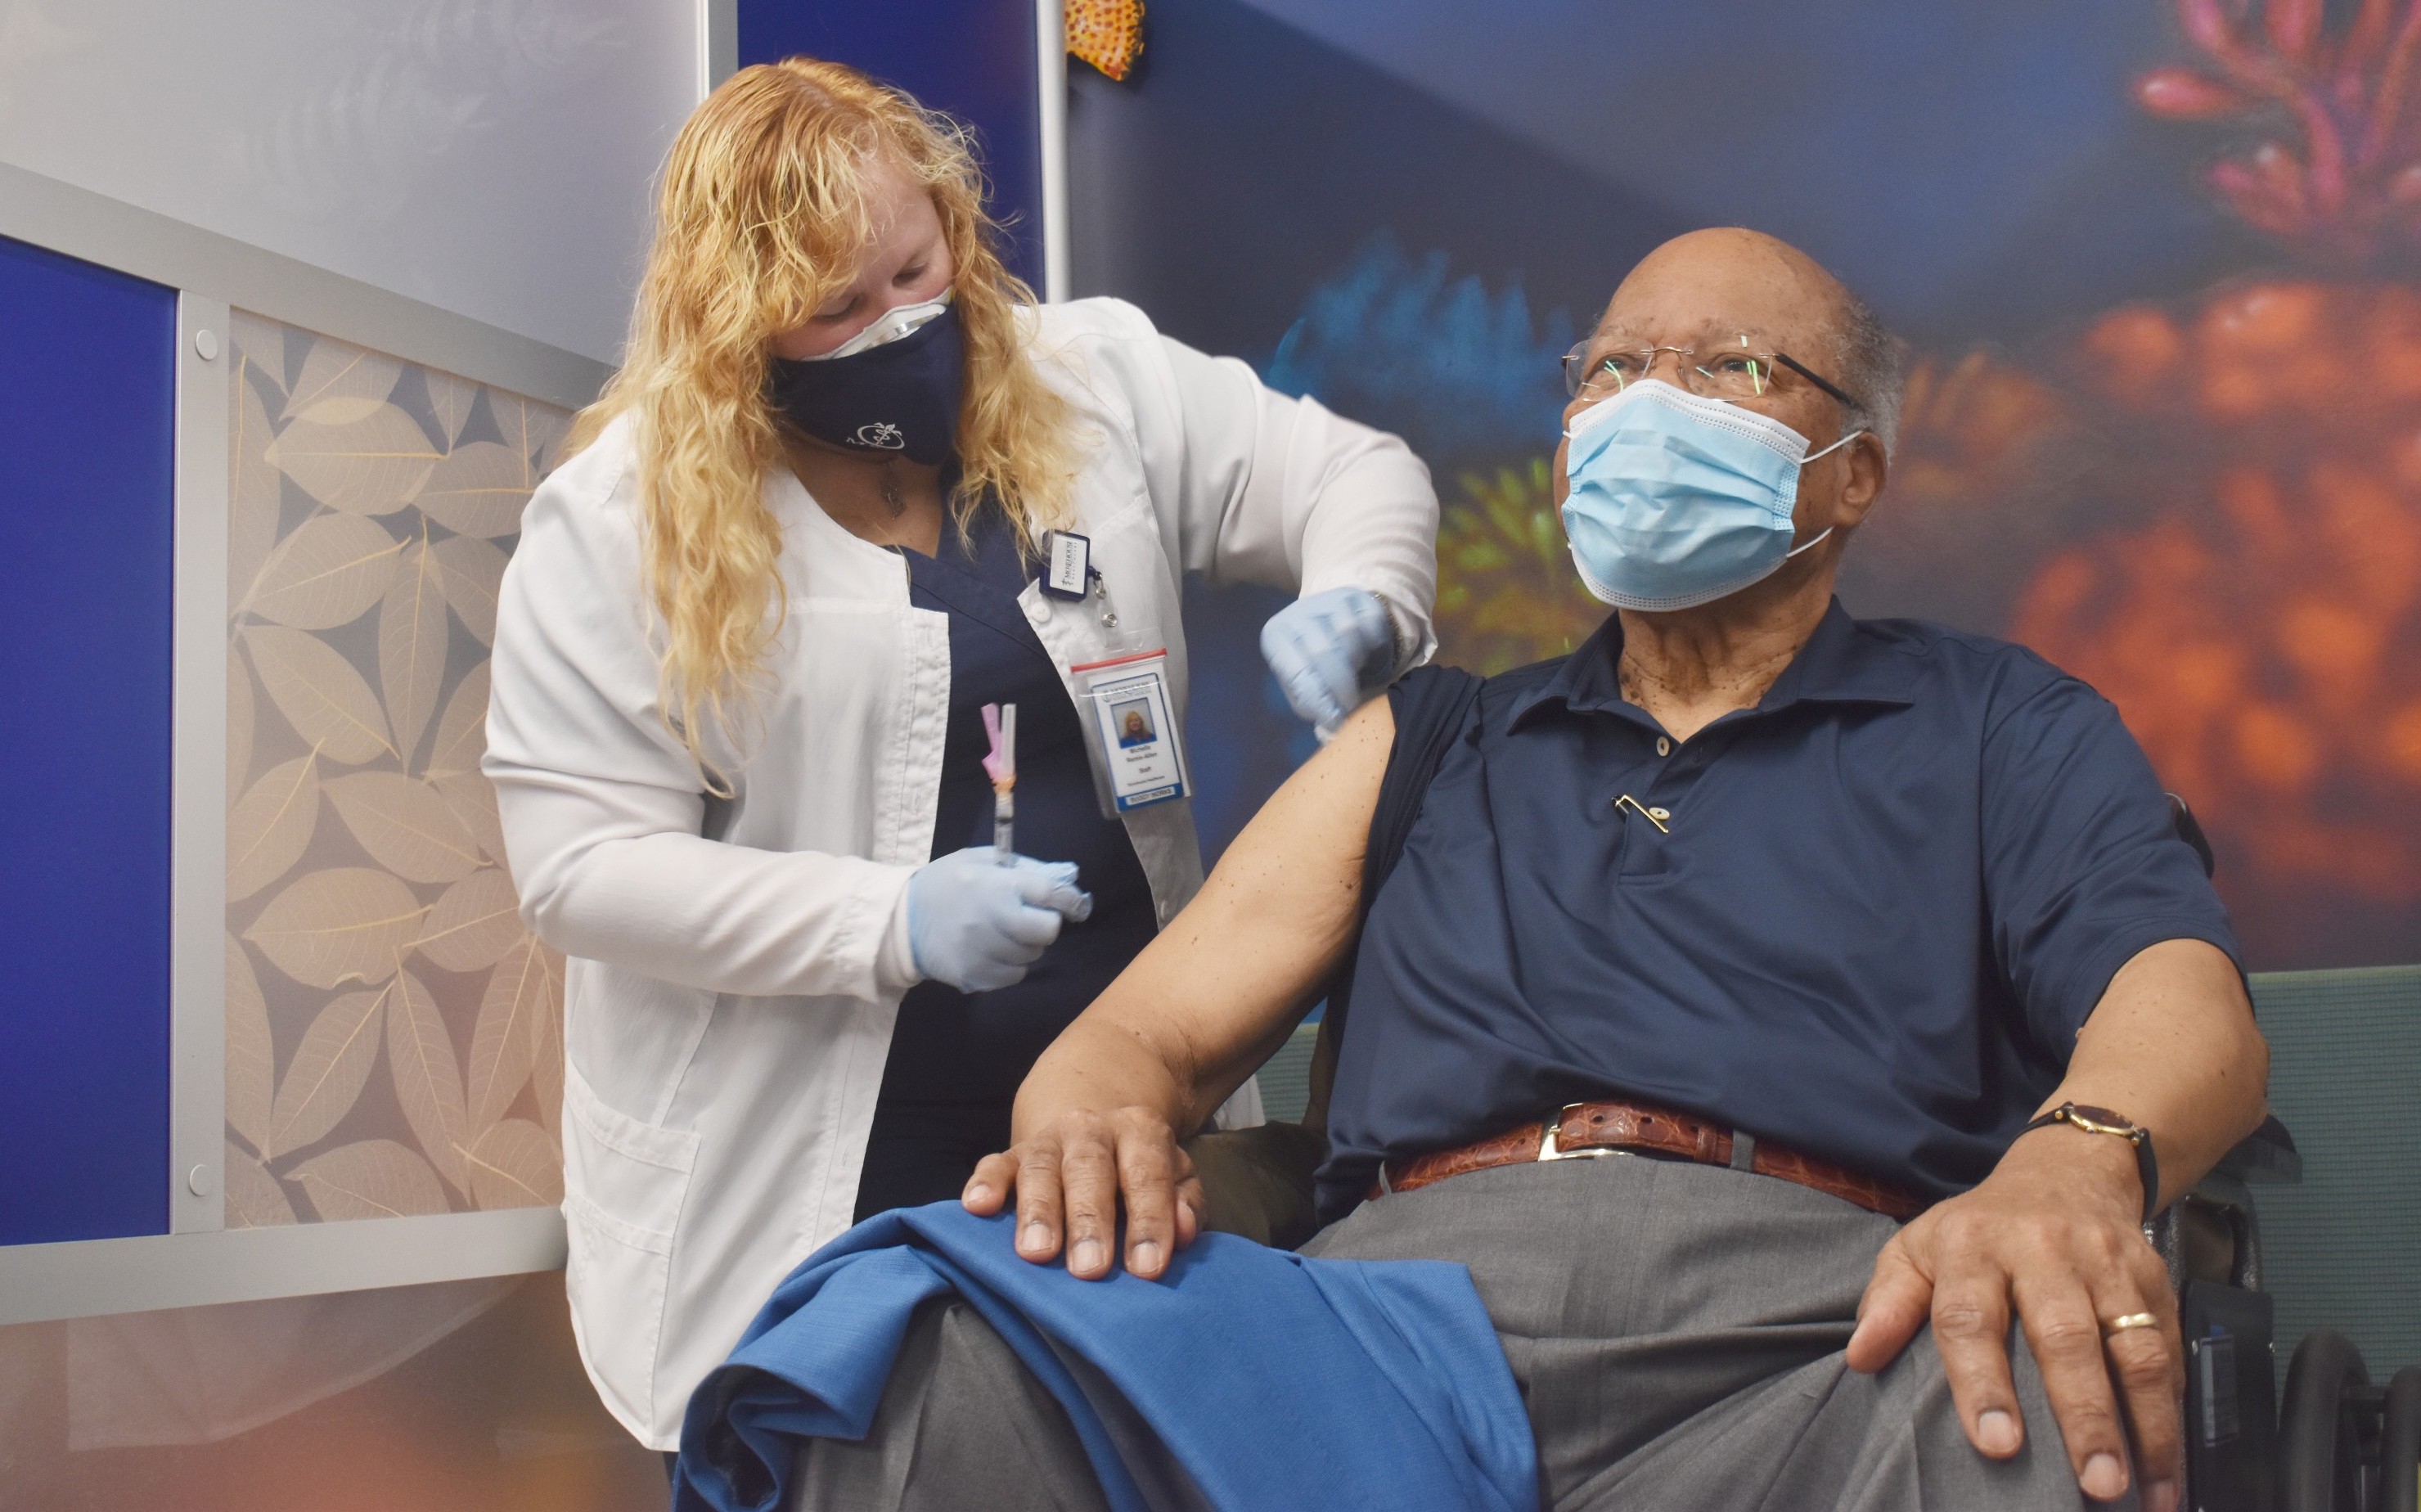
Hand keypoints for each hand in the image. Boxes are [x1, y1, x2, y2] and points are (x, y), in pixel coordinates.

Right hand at [906, 848, 1092, 991]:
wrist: (902, 920)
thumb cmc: (946, 883)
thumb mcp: (980, 859)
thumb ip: (1023, 867)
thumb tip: (1064, 879)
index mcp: (997, 885)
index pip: (1051, 894)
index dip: (1070, 900)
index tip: (1075, 904)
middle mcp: (992, 920)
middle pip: (1047, 931)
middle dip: (1044, 924)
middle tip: (1028, 919)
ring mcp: (983, 952)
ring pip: (1032, 956)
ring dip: (1026, 946)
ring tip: (1002, 933)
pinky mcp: (975, 976)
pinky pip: (1014, 976)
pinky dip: (1010, 966)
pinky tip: (992, 951)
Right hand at [962, 1106, 1203, 1280]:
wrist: (1094, 1118)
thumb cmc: (1137, 1167)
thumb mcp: (1174, 1173)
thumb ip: (1185, 1201)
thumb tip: (1186, 1232)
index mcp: (1138, 1131)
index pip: (1147, 1173)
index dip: (1150, 1220)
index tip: (1147, 1269)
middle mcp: (1090, 1129)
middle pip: (1089, 1169)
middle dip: (1089, 1220)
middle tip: (1090, 1268)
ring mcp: (1047, 1141)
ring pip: (1040, 1168)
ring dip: (1038, 1211)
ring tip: (1037, 1253)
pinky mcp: (1009, 1155)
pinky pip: (993, 1164)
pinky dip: (984, 1184)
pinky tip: (977, 1207)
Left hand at [1261, 586, 1396, 738]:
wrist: (1330, 622)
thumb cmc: (1313, 664)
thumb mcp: (1303, 684)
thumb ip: (1311, 704)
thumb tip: (1331, 724)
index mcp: (1275, 637)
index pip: (1298, 674)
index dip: (1320, 701)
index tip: (1336, 721)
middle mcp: (1296, 613)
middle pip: (1323, 653)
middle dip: (1341, 687)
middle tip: (1352, 707)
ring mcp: (1325, 601)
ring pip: (1348, 634)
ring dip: (1358, 663)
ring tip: (1357, 675)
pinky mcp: (1354, 596)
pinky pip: (1370, 624)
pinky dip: (1374, 645)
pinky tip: (1368, 653)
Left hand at [1845, 1128, 2180, 1509]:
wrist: (2066, 1172)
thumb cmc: (1978, 1229)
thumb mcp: (1919, 1247)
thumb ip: (1889, 1300)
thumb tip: (1860, 1357)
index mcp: (1973, 1246)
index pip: (1971, 1317)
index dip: (1981, 1382)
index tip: (1995, 1444)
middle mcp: (2044, 1250)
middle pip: (2065, 1337)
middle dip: (2083, 1415)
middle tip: (2094, 1484)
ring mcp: (2106, 1264)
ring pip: (2134, 1348)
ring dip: (2148, 1425)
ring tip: (2147, 1493)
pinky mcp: (2154, 1279)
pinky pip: (2170, 1349)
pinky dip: (2175, 1409)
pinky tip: (2171, 1462)